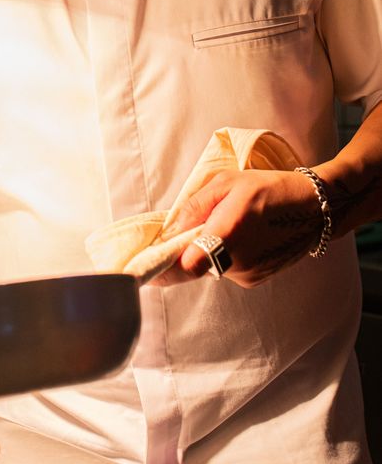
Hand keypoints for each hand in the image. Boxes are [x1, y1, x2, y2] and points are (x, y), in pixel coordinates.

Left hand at [155, 169, 323, 287]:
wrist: (316, 208)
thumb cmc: (269, 188)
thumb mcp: (227, 183)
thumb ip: (194, 206)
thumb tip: (168, 228)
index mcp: (226, 235)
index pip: (184, 265)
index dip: (162, 267)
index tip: (146, 264)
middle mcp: (237, 262)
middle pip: (194, 265)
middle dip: (186, 250)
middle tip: (189, 230)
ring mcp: (248, 275)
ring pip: (211, 266)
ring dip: (208, 250)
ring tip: (229, 224)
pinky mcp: (256, 279)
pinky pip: (227, 269)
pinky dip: (225, 255)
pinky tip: (243, 235)